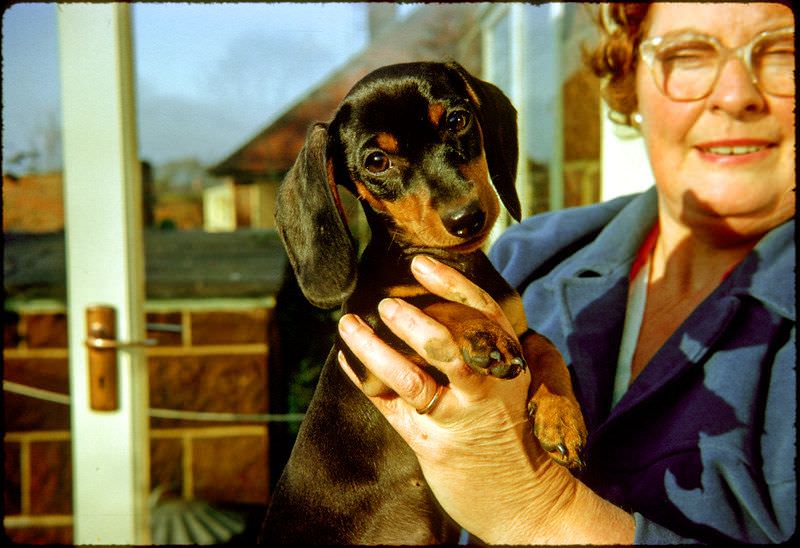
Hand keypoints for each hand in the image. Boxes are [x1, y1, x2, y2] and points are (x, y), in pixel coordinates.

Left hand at [336, 255, 576, 541]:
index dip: (452, 284)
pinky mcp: (433, 446)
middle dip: (414, 322)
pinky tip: (344, 358)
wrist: (523, 498)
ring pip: (413, 380)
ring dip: (375, 350)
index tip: (419, 263)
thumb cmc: (504, 430)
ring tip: (350, 324)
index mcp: (507, 365)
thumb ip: (475, 351)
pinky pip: (390, 408)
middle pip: (450, 346)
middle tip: (385, 304)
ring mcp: (459, 420)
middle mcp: (486, 389)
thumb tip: (426, 306)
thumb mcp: (504, 385)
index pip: (484, 315)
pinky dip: (363, 380)